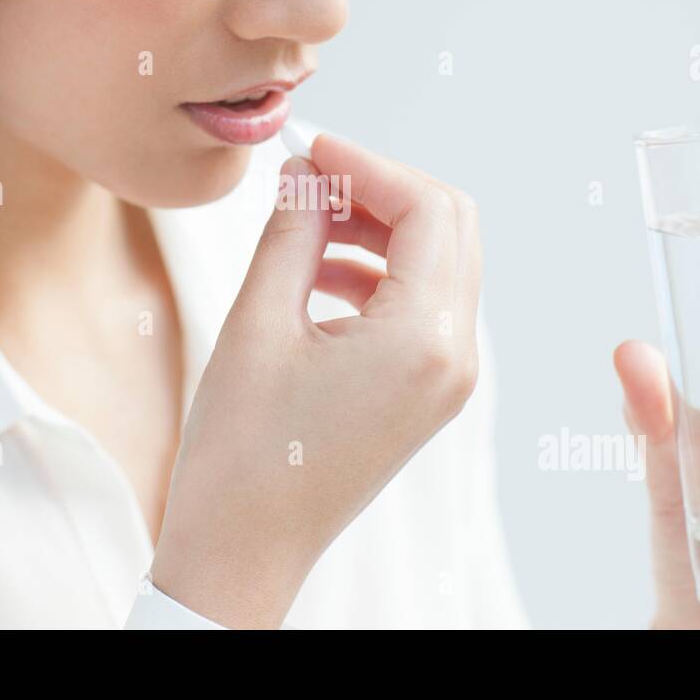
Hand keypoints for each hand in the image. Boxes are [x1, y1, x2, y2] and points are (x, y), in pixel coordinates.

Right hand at [150, 134, 481, 627]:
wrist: (245, 551)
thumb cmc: (243, 454)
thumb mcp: (257, 324)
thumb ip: (290, 230)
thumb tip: (306, 169)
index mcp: (424, 340)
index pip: (429, 209)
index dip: (370, 164)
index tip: (313, 148)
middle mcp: (455, 358)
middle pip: (449, 228)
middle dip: (381, 190)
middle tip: (312, 180)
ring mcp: (447, 379)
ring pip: (438, 264)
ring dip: (378, 229)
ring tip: (304, 225)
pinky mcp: (427, 392)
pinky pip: (421, 306)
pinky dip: (377, 272)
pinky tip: (314, 273)